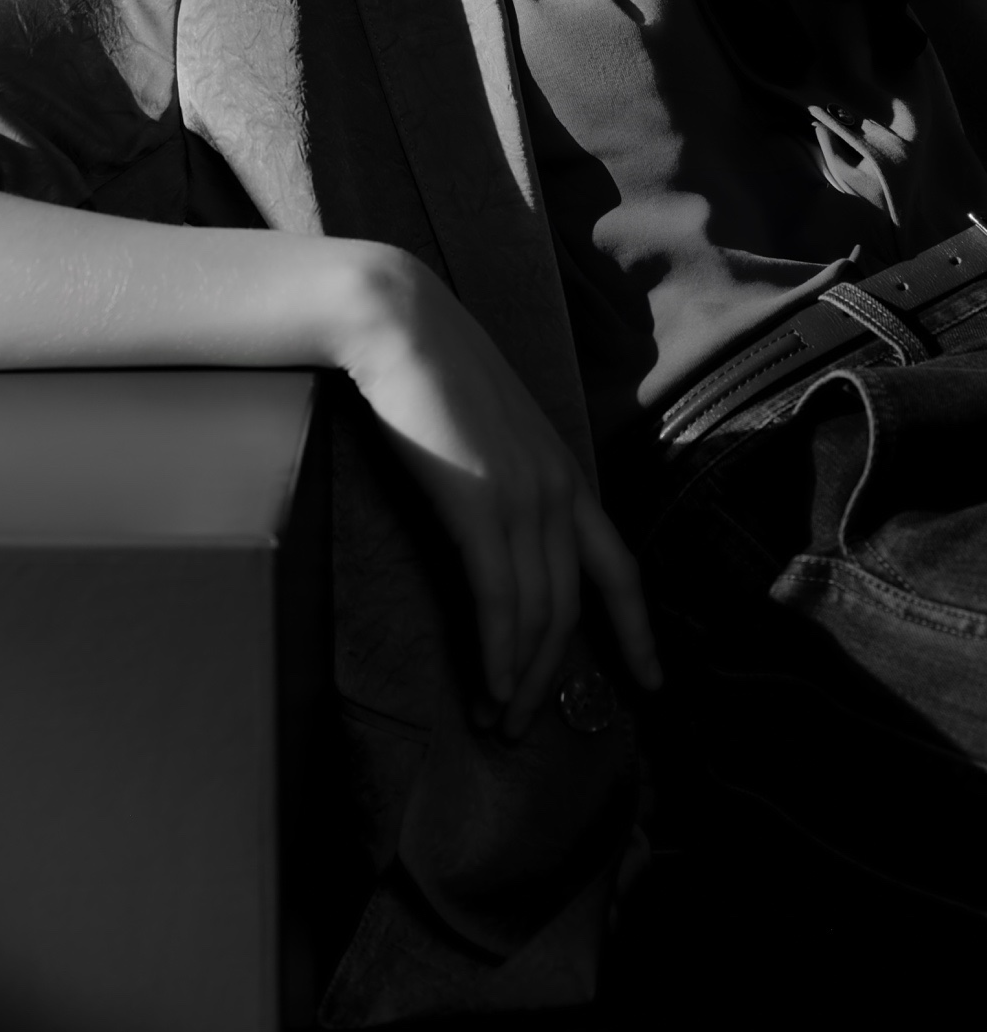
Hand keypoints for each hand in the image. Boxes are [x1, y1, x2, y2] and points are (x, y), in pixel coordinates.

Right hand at [341, 248, 661, 739]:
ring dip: (521, 678)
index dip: (638, 630)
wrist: (399, 324)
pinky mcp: (479, 504)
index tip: (652, 682)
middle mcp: (557, 490)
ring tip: (498, 719)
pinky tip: (489, 685)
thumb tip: (496, 535)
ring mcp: (522, 496)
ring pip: (539, 614)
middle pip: (573, 607)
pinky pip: (499, 599)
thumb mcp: (487, 433)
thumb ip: (504, 480)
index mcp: (565, 473)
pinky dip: (498, 652)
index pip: (619, 567)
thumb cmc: (430, 373)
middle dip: (554, 676)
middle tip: (524, 726)